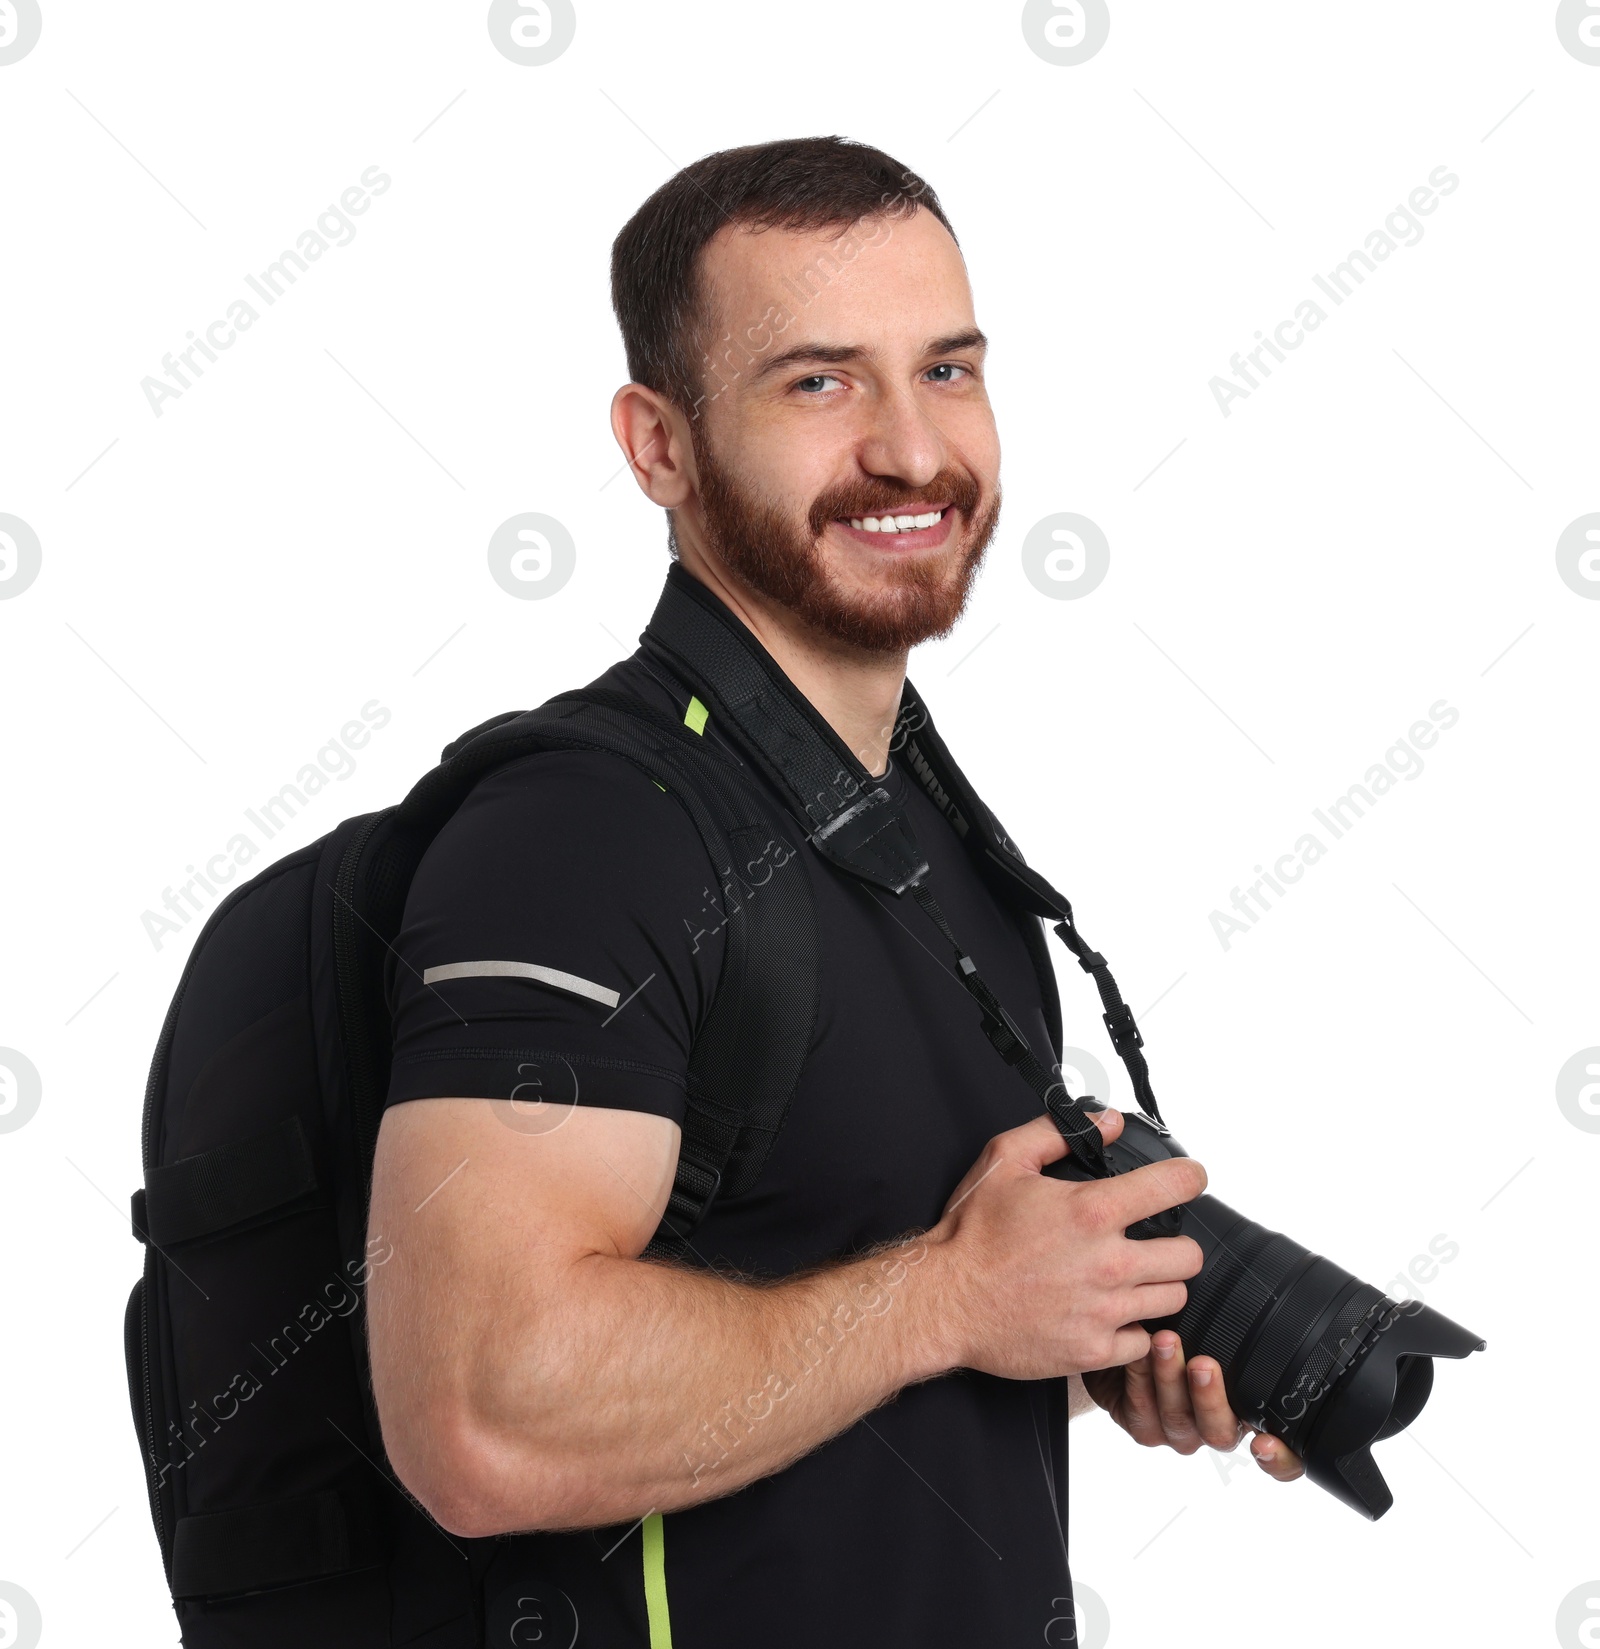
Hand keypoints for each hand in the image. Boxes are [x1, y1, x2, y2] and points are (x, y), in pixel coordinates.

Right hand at [929, 1110, 1208, 1380]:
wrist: (944, 1301)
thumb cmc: (972, 1234)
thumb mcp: (1004, 1160)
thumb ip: (1058, 1133)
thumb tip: (1108, 1122)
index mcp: (1091, 1212)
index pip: (1174, 1186)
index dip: (1189, 1177)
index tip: (1188, 1180)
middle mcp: (1107, 1264)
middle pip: (1189, 1255)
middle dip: (1175, 1244)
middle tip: (1152, 1242)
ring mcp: (1104, 1312)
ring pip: (1174, 1298)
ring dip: (1157, 1286)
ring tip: (1131, 1280)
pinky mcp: (1093, 1351)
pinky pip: (1143, 1342)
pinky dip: (1131, 1330)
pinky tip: (1108, 1315)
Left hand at [1081, 1330, 1304, 1481]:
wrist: (1131, 1328)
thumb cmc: (1187, 1321)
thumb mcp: (1217, 1319)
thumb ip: (1241, 1322)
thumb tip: (1273, 1283)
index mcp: (1248, 1406)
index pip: (1280, 1452)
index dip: (1279, 1458)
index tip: (1264, 1441)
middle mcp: (1215, 1423)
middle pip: (1220, 1434)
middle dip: (1210, 1399)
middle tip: (1203, 1364)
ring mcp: (1178, 1428)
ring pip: (1178, 1421)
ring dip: (1170, 1379)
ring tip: (1164, 1341)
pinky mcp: (1142, 1424)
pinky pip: (1141, 1413)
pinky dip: (1139, 1378)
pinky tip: (1138, 1351)